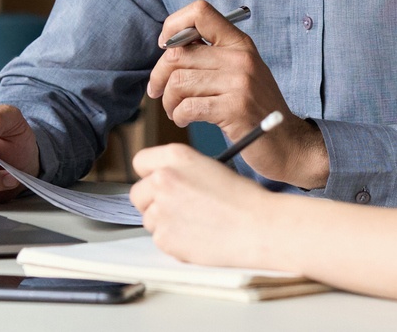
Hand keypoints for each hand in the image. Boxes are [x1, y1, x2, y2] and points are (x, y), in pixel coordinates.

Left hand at [131, 143, 277, 267]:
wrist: (258, 226)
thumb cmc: (243, 198)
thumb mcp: (210, 167)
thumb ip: (180, 171)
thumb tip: (163, 183)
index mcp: (176, 156)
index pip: (140, 162)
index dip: (151, 174)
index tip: (158, 182)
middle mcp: (163, 180)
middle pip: (138, 193)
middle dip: (153, 201)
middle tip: (178, 207)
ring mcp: (160, 210)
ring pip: (149, 218)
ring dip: (165, 222)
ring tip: (196, 222)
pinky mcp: (164, 238)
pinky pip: (160, 239)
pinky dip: (174, 240)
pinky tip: (198, 235)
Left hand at [147, 0, 328, 188]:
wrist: (287, 142)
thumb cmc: (256, 109)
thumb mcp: (241, 72)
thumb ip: (212, 57)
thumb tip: (168, 46)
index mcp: (240, 43)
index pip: (200, 12)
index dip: (173, 26)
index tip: (165, 48)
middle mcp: (240, 58)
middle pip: (177, 54)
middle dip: (159, 76)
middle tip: (158, 92)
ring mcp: (240, 82)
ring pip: (178, 82)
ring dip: (169, 101)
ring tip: (176, 110)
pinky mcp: (235, 108)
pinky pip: (187, 106)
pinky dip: (178, 116)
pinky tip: (185, 120)